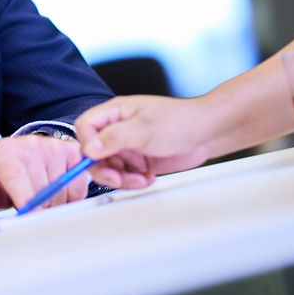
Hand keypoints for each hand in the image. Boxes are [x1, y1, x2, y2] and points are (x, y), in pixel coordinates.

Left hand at [0, 135, 87, 219]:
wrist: (24, 151)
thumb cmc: (3, 173)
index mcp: (4, 153)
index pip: (16, 177)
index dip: (24, 198)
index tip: (28, 215)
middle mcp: (30, 145)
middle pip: (41, 191)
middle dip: (38, 208)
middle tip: (29, 206)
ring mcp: (53, 147)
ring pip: (60, 193)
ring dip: (54, 204)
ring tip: (41, 195)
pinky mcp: (72, 151)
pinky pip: (77, 188)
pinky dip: (70, 197)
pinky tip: (57, 189)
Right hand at [75, 95, 212, 188]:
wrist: (207, 134)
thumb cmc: (181, 121)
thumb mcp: (144, 129)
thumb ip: (114, 138)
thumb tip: (89, 148)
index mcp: (115, 113)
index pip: (86, 128)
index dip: (87, 145)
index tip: (95, 158)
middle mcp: (118, 129)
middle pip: (94, 153)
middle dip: (105, 169)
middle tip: (117, 178)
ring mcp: (128, 146)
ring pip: (110, 168)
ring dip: (122, 178)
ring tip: (141, 178)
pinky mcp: (138, 161)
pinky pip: (125, 175)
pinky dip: (134, 181)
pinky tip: (148, 177)